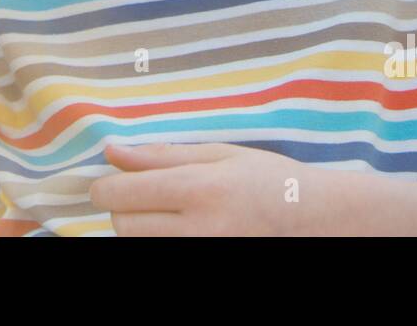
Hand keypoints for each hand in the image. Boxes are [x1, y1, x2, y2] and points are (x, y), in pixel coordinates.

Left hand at [88, 142, 328, 235]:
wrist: (313, 220)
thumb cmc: (268, 179)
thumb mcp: (219, 154)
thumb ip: (162, 155)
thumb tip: (112, 151)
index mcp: (199, 189)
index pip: (123, 194)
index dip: (103, 186)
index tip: (106, 180)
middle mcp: (196, 229)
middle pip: (123, 224)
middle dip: (122, 206)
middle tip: (144, 193)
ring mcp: (200, 253)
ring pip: (138, 243)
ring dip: (139, 226)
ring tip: (169, 210)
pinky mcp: (202, 265)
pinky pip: (159, 254)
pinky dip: (158, 240)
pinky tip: (178, 227)